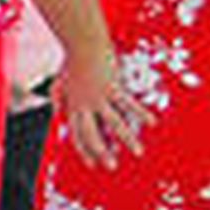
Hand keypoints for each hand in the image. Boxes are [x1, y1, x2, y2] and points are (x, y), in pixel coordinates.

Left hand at [55, 50, 149, 169]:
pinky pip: (128, 104)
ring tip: (137, 152)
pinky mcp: (112, 87)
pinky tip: (152, 123)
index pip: (77, 134)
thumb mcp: (58, 82)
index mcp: (72, 106)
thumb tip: (57, 113)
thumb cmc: (71, 61)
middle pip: (92, 134)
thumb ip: (57, 98)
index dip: (84, 150)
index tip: (92, 163)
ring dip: (126, 139)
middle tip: (111, 166)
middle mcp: (84, 105)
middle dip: (101, 152)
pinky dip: (140, 114)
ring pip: (113, 123)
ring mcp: (98, 97)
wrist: (82, 43)